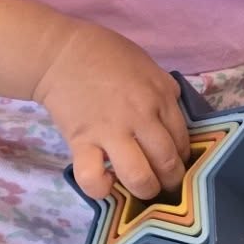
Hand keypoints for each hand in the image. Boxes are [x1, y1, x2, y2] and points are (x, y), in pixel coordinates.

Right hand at [34, 21, 190, 199]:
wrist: (60, 53)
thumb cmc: (105, 54)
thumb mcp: (148, 65)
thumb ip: (164, 91)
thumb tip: (174, 116)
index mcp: (160, 97)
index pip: (183, 140)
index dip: (182, 158)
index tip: (174, 164)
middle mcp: (141, 117)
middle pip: (167, 162)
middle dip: (170, 181)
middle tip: (164, 184)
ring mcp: (111, 132)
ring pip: (138, 177)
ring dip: (145, 190)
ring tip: (141, 190)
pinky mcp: (81, 142)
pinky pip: (93, 178)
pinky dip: (101, 188)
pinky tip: (106, 182)